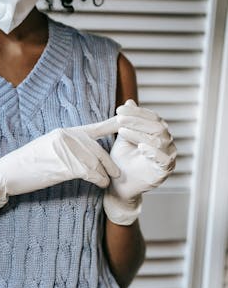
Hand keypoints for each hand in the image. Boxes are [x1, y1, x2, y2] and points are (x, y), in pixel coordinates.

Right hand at [0, 118, 120, 209]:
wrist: (8, 173)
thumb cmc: (26, 165)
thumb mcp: (48, 149)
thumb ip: (67, 147)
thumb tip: (84, 154)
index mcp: (64, 132)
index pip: (95, 127)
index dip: (113, 125)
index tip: (127, 123)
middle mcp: (67, 137)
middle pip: (98, 149)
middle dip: (110, 162)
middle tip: (117, 172)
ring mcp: (67, 150)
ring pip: (96, 162)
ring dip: (104, 174)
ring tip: (106, 181)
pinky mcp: (66, 165)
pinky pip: (91, 172)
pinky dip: (99, 179)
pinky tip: (100, 184)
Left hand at [103, 99, 176, 224]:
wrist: (118, 185)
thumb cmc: (122, 161)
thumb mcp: (122, 138)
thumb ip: (127, 122)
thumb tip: (129, 102)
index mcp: (158, 134)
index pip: (152, 118)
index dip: (137, 112)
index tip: (118, 110)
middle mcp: (166, 144)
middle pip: (157, 126)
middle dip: (137, 121)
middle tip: (119, 119)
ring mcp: (168, 157)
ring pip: (159, 140)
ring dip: (139, 133)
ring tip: (122, 131)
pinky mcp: (165, 171)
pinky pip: (163, 159)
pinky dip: (153, 152)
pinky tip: (141, 147)